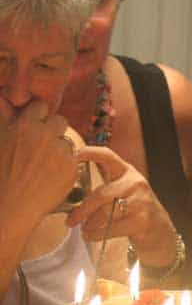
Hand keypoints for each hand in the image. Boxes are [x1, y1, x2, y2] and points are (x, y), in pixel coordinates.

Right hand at [0, 99, 76, 223]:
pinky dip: (64, 165)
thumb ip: (5, 118)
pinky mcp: (72, 167)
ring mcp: (60, 152)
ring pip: (67, 141)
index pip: (40, 106)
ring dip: (59, 148)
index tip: (34, 125)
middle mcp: (44, 135)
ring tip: (42, 164)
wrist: (9, 206)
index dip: (37, 116)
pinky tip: (49, 176)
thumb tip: (4, 98)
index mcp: (23, 126)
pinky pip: (72, 159)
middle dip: (52, 129)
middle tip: (42, 144)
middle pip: (59, 120)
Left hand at [66, 146, 177, 266]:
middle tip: (71, 220)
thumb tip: (70, 192)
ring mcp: (141, 202)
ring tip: (85, 230)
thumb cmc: (136, 211)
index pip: (109, 156)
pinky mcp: (142, 221)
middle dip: (82, 210)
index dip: (91, 153)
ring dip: (90, 224)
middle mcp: (136, 183)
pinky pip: (111, 228)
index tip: (74, 154)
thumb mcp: (124, 192)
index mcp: (128, 172)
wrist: (160, 231)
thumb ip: (104, 188)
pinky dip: (96, 234)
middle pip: (101, 194)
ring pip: (105, 212)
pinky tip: (91, 235)